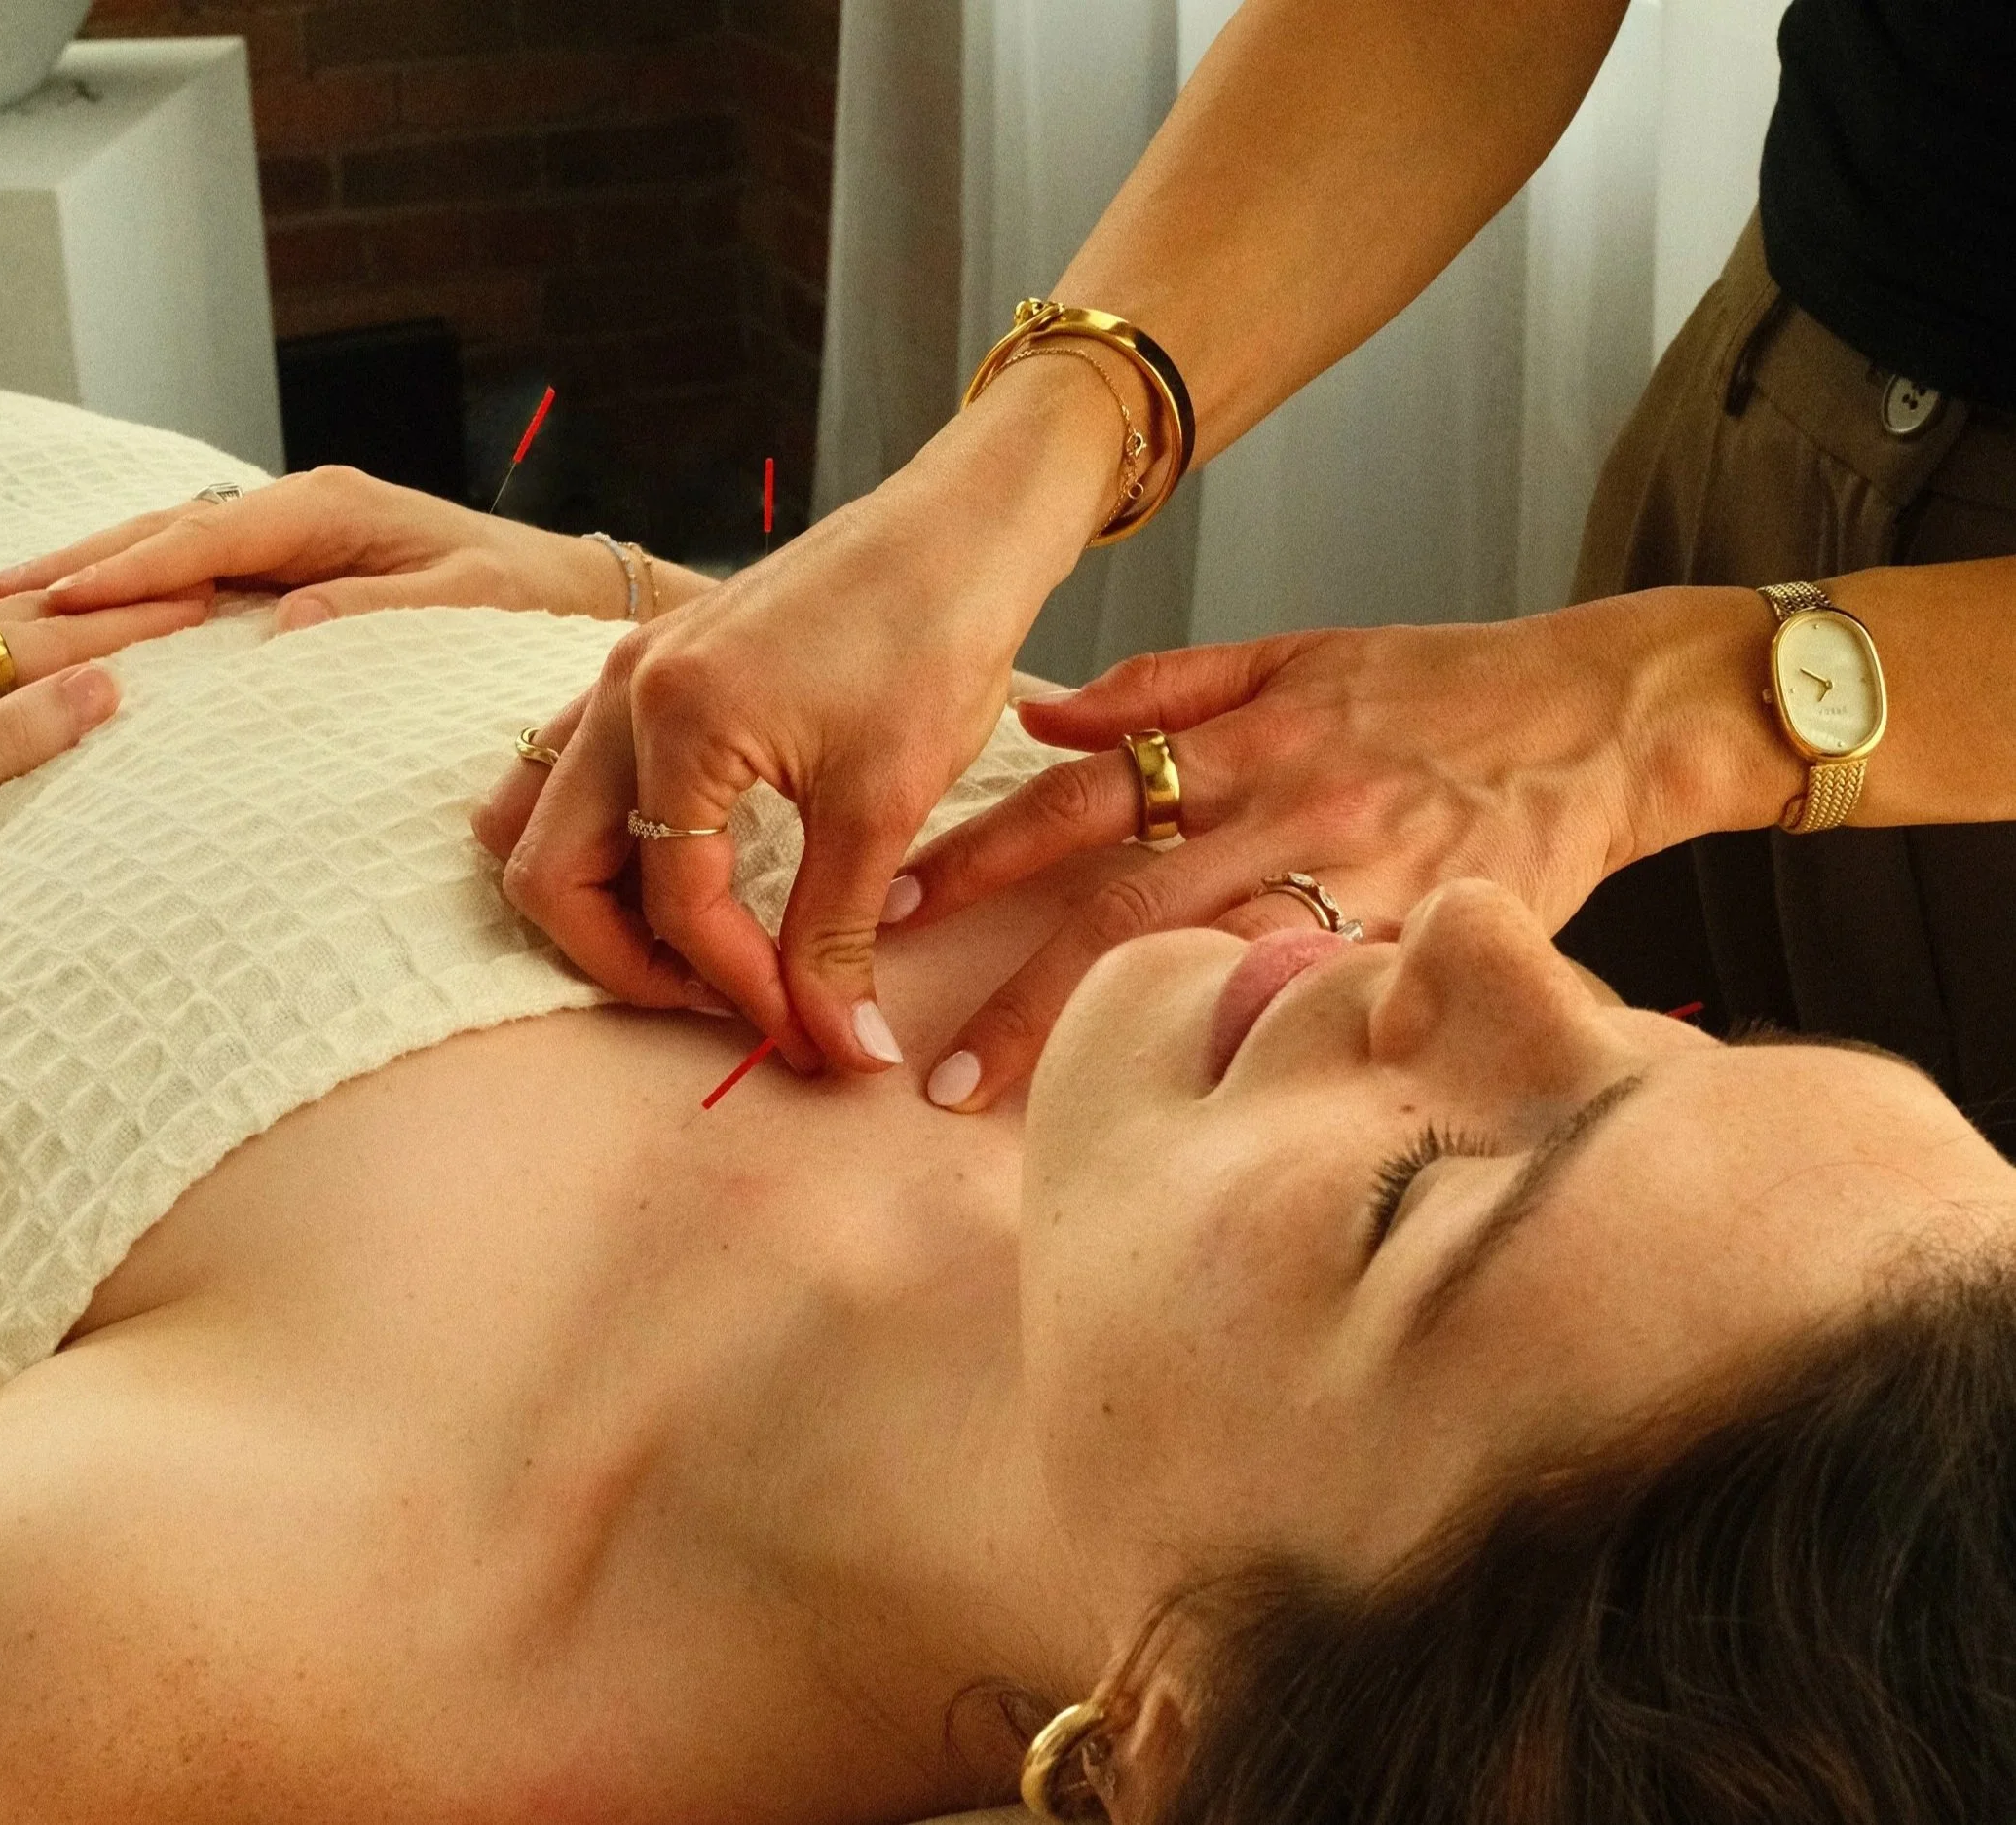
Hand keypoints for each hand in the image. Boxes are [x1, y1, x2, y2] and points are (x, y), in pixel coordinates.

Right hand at [0, 467, 691, 628]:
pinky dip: (138, 587)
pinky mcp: (299, 562)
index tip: (54, 603)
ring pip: (171, 547)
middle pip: (165, 531)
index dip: (127, 572)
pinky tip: (90, 614)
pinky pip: (199, 572)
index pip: (204, 539)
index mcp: (331, 508)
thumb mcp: (464, 603)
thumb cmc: (526, 599)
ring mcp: (296, 534)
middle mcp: (304, 510)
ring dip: (92, 572)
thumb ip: (380, 610)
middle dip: (76, 562)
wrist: (575, 591)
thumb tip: (282, 622)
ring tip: (9, 601)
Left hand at [0, 593, 205, 971]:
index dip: (134, 625)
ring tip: (120, 618)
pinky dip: (1, 656)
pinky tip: (13, 660)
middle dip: (105, 611)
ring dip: (55, 630)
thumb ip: (13, 740)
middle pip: (20, 623)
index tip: (203, 603)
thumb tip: (107, 684)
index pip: (54, 638)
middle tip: (183, 592)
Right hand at [472, 356, 1130, 1070]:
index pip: (672, 902)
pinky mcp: (649, 668)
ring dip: (597, 902)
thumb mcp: (887, 803)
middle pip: (548, 874)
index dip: (738, 986)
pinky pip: (573, 772)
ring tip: (696, 948)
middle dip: (626, 963)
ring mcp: (624, 672)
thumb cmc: (935, 638)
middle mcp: (624, 691)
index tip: (807, 1032)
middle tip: (725, 1003)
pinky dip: (605, 840)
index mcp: (677, 719)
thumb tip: (841, 1051)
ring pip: (537, 821)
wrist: (960, 525)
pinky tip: (690, 872)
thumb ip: (839, 934)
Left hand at [889, 587, 1781, 1109]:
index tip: (897, 914)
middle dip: (1021, 994)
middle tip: (935, 1072)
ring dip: (1113, 1045)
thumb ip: (1168, 684)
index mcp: (1248, 736)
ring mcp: (1363, 885)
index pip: (1081, 795)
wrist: (1608, 716)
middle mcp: (1292, 811)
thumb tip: (1044, 714)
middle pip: (1127, 908)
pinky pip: (1326, 1011)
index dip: (982, 854)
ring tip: (1027, 1115)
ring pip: (1212, 974)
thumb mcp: (1301, 651)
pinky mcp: (1426, 943)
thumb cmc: (1443, 686)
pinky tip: (1190, 1128)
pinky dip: (1252, 1059)